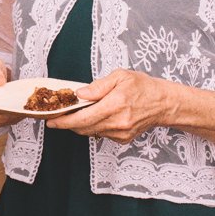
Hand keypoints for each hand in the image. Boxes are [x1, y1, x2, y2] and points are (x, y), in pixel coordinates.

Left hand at [47, 69, 173, 142]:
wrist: (163, 103)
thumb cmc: (143, 87)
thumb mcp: (120, 76)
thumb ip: (98, 86)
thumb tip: (80, 94)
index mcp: (115, 105)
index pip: (82, 118)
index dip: (64, 121)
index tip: (51, 120)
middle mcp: (117, 122)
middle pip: (83, 128)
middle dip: (68, 123)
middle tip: (57, 116)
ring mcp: (120, 133)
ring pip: (91, 132)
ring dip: (81, 124)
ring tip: (76, 113)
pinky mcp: (123, 139)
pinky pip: (101, 134)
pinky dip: (94, 126)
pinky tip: (97, 116)